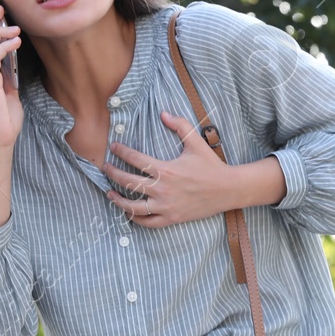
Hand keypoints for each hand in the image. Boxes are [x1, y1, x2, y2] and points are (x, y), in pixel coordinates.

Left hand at [105, 110, 235, 226]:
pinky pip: (148, 222)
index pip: (135, 159)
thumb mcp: (196, 142)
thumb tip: (163, 113)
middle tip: (105, 168)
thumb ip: (179, 125)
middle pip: (128, 182)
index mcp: (166, 169)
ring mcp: (166, 206)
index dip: (121, 152)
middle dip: (112, 174)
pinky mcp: (172, 218)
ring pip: (133, 206)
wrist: (228, 189)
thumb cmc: (211, 166)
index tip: (113, 147)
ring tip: (109, 194)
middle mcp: (162, 189)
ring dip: (118, 200)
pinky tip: (128, 212)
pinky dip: (135, 218)